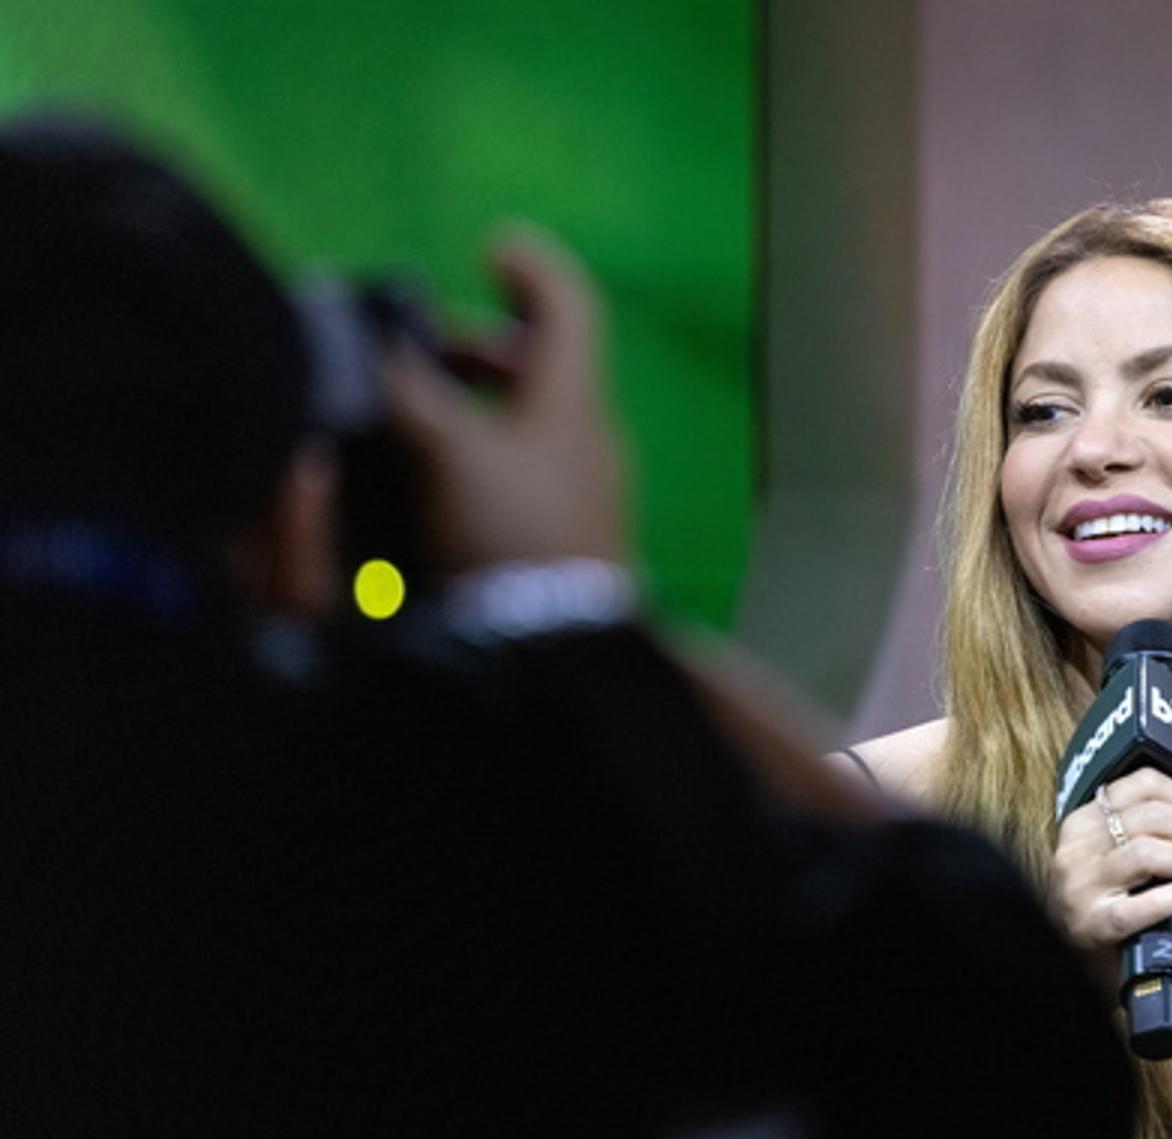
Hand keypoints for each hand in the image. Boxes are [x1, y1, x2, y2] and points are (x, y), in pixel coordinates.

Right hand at [384, 223, 631, 572]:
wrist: (558, 647)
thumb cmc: (511, 537)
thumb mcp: (449, 454)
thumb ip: (408, 394)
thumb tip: (372, 346)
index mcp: (574, 401)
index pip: (569, 305)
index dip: (530, 265)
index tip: (487, 248)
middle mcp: (588, 436)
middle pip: (540, 364)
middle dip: (475, 347)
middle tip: (419, 351)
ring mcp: (583, 487)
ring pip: (529, 418)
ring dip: (473, 401)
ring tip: (414, 415)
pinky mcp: (568, 532)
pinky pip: (526, 466)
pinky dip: (482, 449)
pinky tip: (437, 476)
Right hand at [1050, 768, 1171, 955]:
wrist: (1069, 950)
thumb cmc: (1106, 901)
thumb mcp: (1138, 866)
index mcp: (1089, 820)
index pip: (1145, 784)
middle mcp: (1080, 845)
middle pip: (1152, 817)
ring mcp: (1081, 884)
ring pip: (1145, 852)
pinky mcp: (1090, 923)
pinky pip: (1133, 909)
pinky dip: (1167, 900)